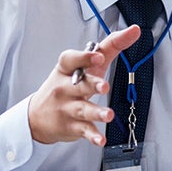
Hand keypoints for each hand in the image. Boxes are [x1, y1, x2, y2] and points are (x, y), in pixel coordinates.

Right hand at [27, 26, 140, 145]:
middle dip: (92, 84)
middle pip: (79, 85)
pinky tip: (100, 140)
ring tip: (108, 114)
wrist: (37, 116)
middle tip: (104, 86)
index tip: (98, 56)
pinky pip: (83, 130)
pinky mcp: (71, 126)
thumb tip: (134, 31)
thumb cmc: (66, 85)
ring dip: (96, 112)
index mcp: (66, 69)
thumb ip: (109, 47)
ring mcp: (67, 108)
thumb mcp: (84, 65)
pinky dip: (92, 136)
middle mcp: (64, 87)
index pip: (71, 59)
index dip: (84, 57)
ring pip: (82, 109)